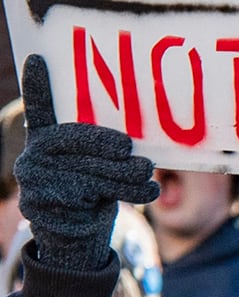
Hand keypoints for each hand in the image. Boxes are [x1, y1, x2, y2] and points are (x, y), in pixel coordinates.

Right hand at [14, 54, 159, 279]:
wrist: (77, 237)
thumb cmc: (95, 193)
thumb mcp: (103, 168)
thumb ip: (109, 154)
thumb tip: (135, 152)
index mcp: (46, 138)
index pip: (41, 108)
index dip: (37, 85)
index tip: (37, 58)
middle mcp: (34, 154)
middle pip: (75, 143)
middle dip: (110, 149)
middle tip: (140, 157)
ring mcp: (32, 179)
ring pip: (85, 173)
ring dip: (123, 177)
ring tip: (149, 178)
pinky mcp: (37, 204)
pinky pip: (84, 198)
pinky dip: (116, 200)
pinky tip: (136, 198)